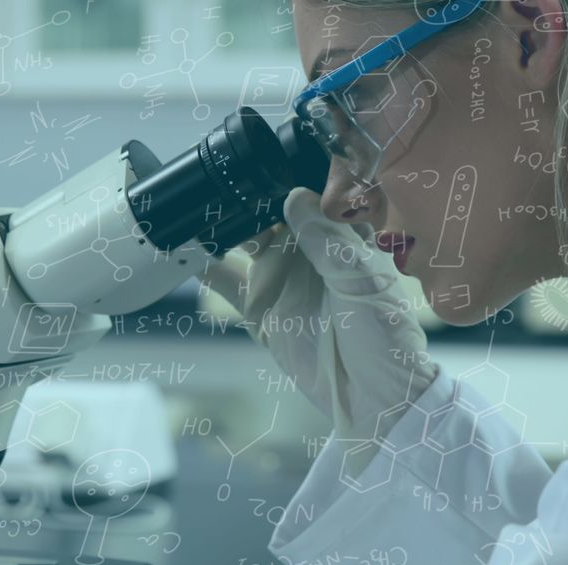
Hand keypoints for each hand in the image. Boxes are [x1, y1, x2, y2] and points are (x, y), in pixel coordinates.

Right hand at [203, 187, 438, 470]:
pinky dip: (204, 266)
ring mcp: (281, 280)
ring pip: (244, 241)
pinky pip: (227, 283)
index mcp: (341, 238)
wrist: (373, 400)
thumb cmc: (384, 338)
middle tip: (220, 186)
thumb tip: (294, 196)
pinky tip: (183, 247)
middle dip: (245, 198)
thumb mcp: (362, 281)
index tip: (257, 161)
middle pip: (269, 213)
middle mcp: (307, 254)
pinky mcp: (260, 311)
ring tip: (195, 210)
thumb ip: (328, 240)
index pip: (309, 196)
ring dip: (222, 226)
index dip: (284, 177)